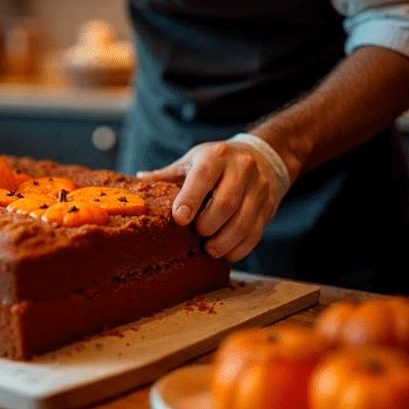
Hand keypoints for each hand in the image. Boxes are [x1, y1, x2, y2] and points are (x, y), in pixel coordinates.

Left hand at [138, 135, 290, 261]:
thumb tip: (139, 181)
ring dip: (224, 241)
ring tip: (209, 249)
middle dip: (208, 224)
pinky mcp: (269, 207)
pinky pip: (256, 233)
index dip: (191, 198)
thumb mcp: (193, 161)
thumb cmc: (218, 162)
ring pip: (243, 221)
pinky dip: (239, 248)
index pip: (204, 176)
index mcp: (217, 156)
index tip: (180, 219)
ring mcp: (259, 188)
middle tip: (196, 235)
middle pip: (226, 203)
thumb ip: (168, 175)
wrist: (262, 157)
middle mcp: (242, 169)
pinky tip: (226, 253)